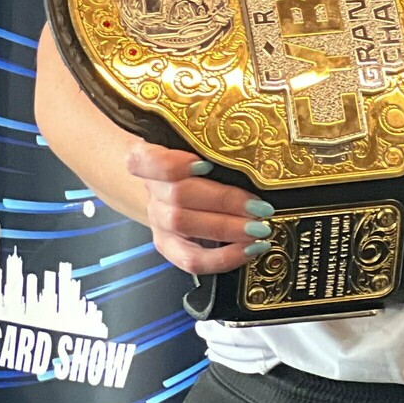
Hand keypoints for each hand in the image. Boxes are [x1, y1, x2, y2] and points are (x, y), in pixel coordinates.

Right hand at [125, 142, 273, 274]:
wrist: (173, 186)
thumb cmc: (197, 160)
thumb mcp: (200, 145)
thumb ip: (216, 143)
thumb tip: (253, 151)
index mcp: (150, 157)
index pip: (143, 160)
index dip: (170, 164)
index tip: (205, 164)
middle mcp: (152, 190)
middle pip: (179, 195)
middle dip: (224, 202)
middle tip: (260, 207)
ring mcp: (158, 220)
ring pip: (184, 227)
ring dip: (227, 229)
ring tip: (260, 230)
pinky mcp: (168, 246)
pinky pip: (191, 259)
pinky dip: (223, 257)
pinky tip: (250, 249)